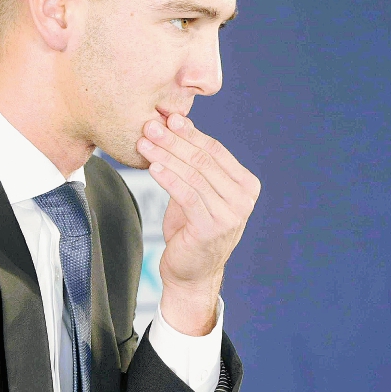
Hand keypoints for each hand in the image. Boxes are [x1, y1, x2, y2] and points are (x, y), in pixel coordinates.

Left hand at [136, 113, 260, 334]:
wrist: (192, 273)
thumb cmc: (192, 229)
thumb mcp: (197, 192)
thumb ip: (194, 165)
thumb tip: (176, 124)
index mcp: (246, 184)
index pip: (215, 150)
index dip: (190, 133)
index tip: (168, 118)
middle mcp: (244, 198)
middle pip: (204, 160)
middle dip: (174, 141)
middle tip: (150, 127)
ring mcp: (232, 214)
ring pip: (194, 175)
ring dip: (166, 156)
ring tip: (144, 144)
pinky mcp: (212, 228)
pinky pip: (187, 195)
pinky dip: (169, 178)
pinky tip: (153, 167)